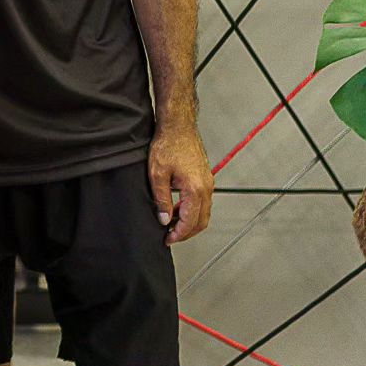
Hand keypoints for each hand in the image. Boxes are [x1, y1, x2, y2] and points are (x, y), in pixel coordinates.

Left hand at [148, 122, 212, 243]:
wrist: (178, 126)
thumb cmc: (168, 145)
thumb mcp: (157, 175)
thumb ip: (162, 200)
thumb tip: (164, 219)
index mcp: (195, 189)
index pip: (190, 221)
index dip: (178, 234)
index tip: (167, 239)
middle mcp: (206, 187)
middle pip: (201, 221)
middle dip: (186, 232)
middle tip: (170, 236)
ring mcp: (208, 182)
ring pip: (204, 212)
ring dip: (189, 222)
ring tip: (171, 224)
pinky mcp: (205, 178)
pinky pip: (203, 201)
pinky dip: (192, 210)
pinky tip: (177, 209)